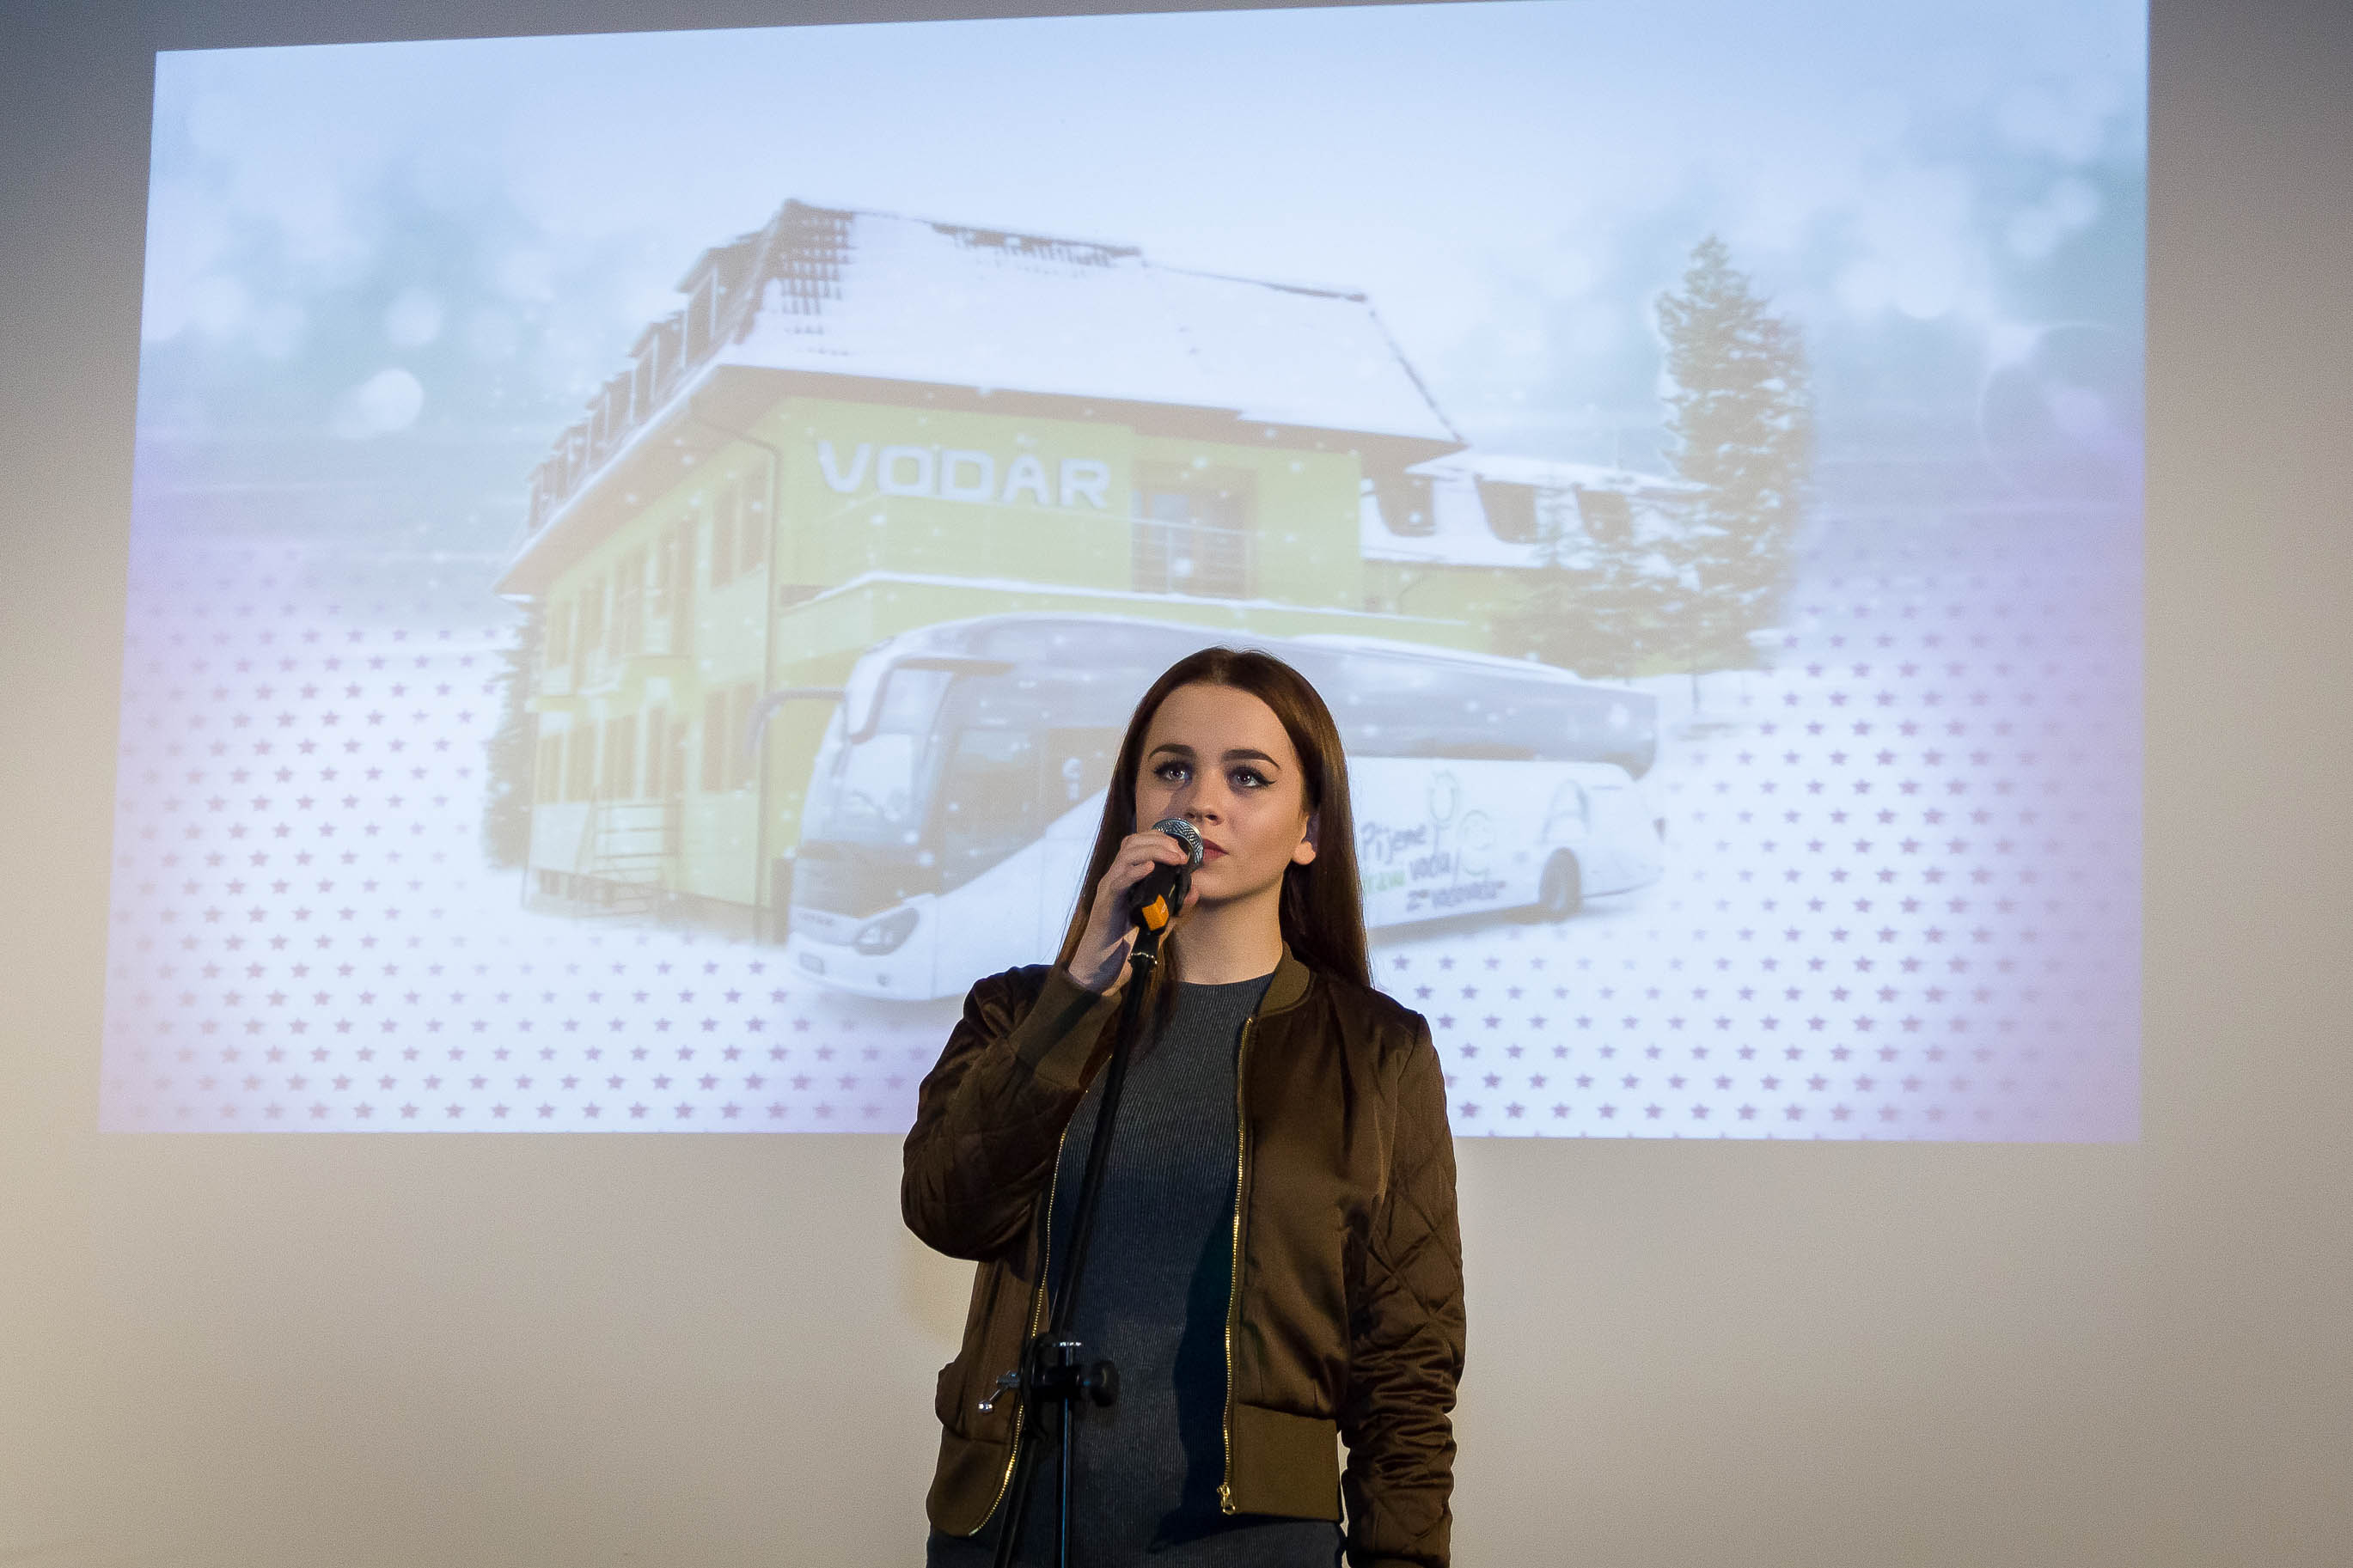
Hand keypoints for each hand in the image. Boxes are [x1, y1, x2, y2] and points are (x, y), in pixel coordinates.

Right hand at [1065, 828, 1198, 992]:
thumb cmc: (1125, 948)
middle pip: (1132, 843)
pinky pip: (1118, 882)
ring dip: (1152, 851)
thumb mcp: (1158, 926)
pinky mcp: (1105, 905)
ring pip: (1126, 856)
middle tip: (1180, 854)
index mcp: (1126, 880)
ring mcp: (1109, 891)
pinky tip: (1150, 868)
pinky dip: (1135, 872)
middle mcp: (1115, 880)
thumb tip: (1194, 891)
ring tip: (1172, 858)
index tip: (1181, 850)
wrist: (1101, 972)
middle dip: (1160, 842)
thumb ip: (1175, 910)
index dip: (1160, 839)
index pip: (1138, 845)